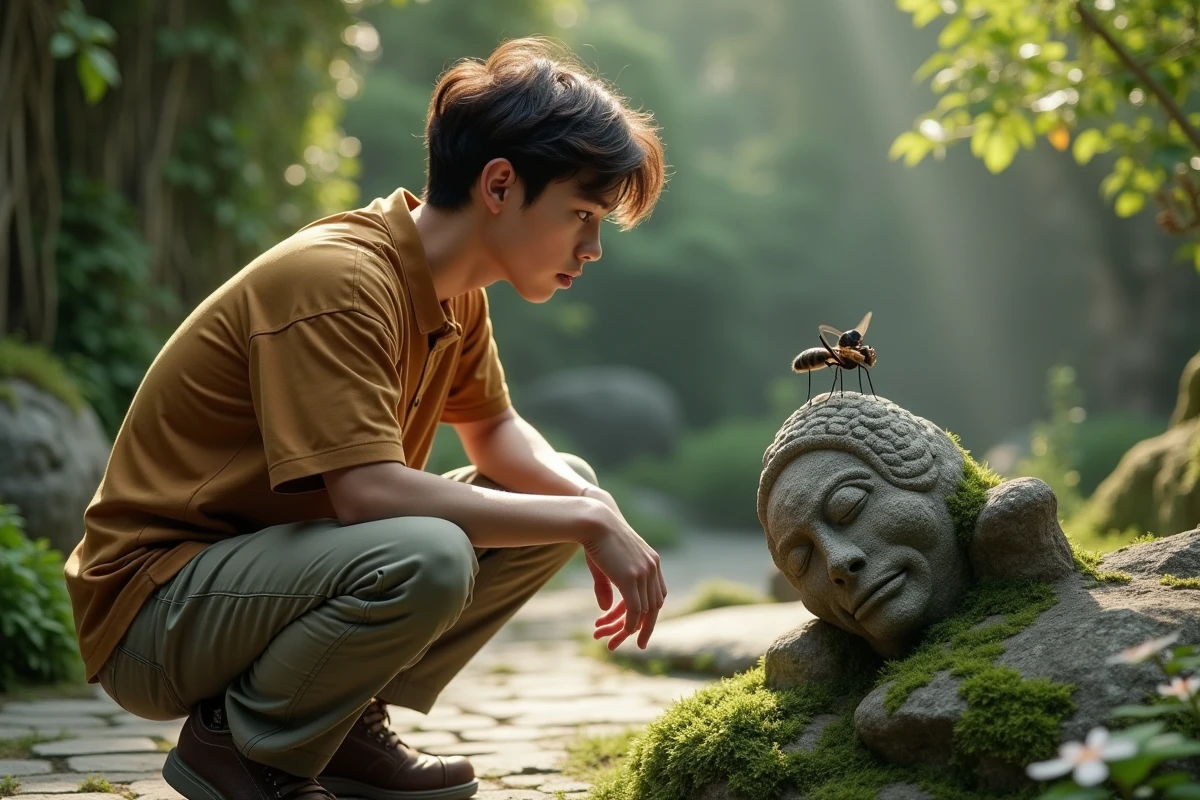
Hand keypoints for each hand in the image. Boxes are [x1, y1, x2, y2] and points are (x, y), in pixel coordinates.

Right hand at [578, 486, 666, 650]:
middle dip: (645, 626)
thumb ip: (608, 587)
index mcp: (651, 560)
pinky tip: (623, 634)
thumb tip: (607, 608)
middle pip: (655, 605)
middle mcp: (652, 567)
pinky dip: (631, 625)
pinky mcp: (631, 578)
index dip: (650, 611)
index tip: (642, 625)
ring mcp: (644, 573)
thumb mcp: (605, 565)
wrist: (593, 520)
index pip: (657, 593)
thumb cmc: (595, 539)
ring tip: (616, 643)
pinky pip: (636, 610)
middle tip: (639, 644)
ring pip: (644, 611)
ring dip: (630, 630)